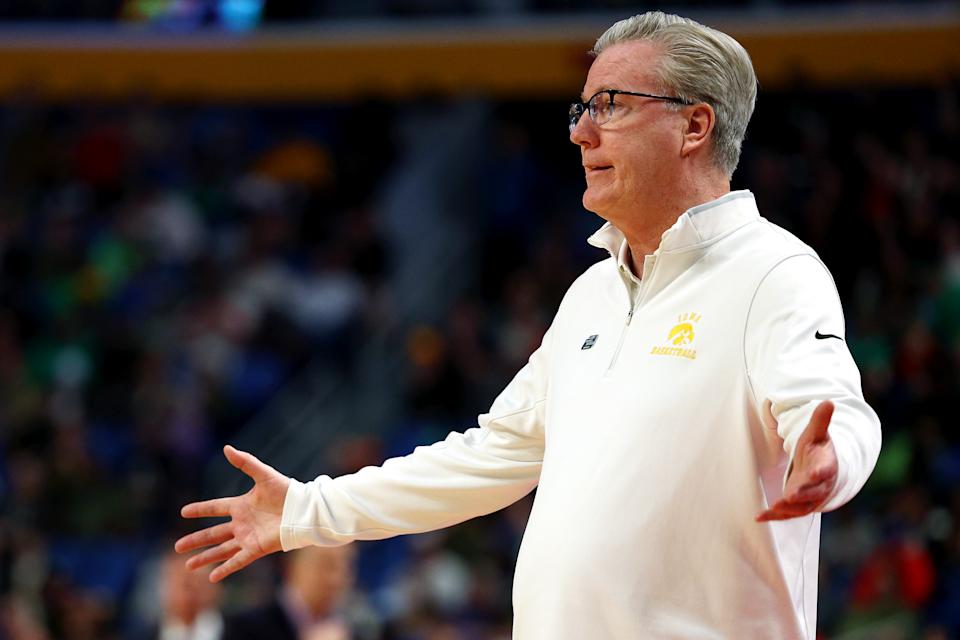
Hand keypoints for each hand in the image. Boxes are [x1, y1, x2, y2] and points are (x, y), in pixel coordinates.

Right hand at [176, 445, 290, 581]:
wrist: (305, 510)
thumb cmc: (287, 491)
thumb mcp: (264, 475)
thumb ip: (245, 463)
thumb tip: (226, 448)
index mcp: (242, 505)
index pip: (215, 507)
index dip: (200, 510)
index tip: (183, 512)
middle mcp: (242, 523)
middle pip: (214, 534)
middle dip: (196, 540)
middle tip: (177, 547)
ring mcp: (248, 537)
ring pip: (222, 550)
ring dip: (206, 558)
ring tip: (189, 566)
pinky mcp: (257, 549)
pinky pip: (238, 561)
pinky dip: (226, 569)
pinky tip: (212, 577)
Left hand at [756, 400, 837, 521]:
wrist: (828, 472)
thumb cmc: (819, 450)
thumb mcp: (818, 434)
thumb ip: (821, 420)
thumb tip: (828, 401)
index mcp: (826, 465)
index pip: (825, 469)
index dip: (820, 471)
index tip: (815, 472)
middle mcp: (820, 485)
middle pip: (813, 492)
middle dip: (802, 494)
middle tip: (790, 496)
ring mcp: (811, 498)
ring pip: (801, 507)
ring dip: (787, 508)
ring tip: (773, 508)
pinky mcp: (799, 506)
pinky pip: (788, 514)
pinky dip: (775, 516)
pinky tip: (759, 516)